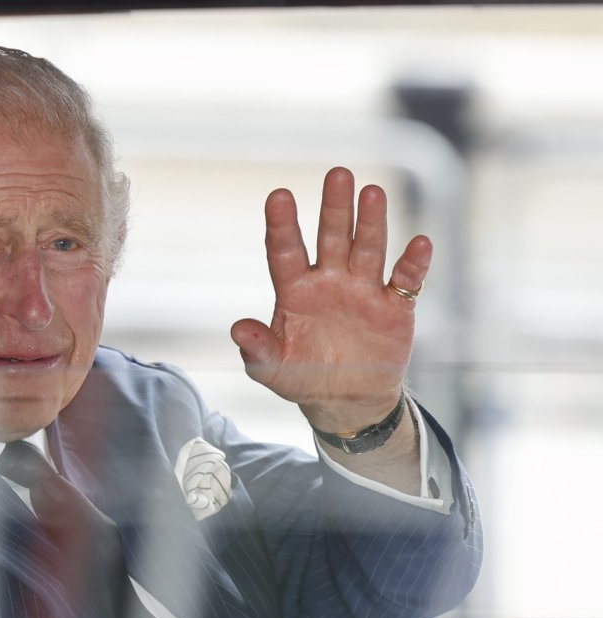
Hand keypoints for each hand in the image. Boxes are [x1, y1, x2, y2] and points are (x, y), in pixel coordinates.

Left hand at [230, 167, 430, 433]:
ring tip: (372, 192)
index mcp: (295, 290)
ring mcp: (363, 290)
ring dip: (371, 222)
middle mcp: (329, 281)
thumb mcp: (271, 370)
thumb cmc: (302, 377)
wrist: (345, 401)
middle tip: (337, 174)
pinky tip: (420, 243)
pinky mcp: (394, 307)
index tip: (279, 195)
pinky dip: (414, 263)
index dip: (282, 224)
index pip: (285, 251)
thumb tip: (238, 329)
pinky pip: (406, 280)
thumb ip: (257, 349)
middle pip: (331, 237)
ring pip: (368, 248)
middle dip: (334, 207)